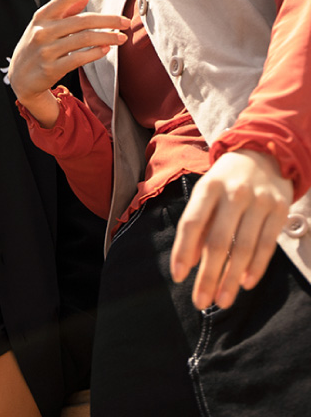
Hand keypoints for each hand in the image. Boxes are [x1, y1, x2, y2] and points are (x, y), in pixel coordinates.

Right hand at [8, 0, 129, 126]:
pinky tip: (106, 49)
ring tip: (122, 38)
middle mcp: (42, 31)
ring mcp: (46, 51)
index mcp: (41, 17)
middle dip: (108, 20)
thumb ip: (64, 12)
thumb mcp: (44, 26)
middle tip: (126, 22)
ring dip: (107, 37)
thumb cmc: (36, 47)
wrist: (19, 79)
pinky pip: (79, 58)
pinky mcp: (51, 69)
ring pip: (84, 39)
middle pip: (82, 20)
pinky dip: (96, 53)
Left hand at [170, 150, 292, 309]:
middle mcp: (234, 194)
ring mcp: (259, 202)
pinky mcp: (280, 211)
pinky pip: (267, 245)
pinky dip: (256, 268)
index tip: (178, 277)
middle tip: (200, 301)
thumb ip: (197, 224)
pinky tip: (245, 284)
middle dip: (208, 275)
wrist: (265, 155)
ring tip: (222, 301)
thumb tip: (187, 262)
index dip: (183, 251)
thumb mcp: (206, 193)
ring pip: (243, 248)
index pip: (192, 223)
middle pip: (218, 241)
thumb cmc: (226, 181)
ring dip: (231, 279)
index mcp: (208, 187)